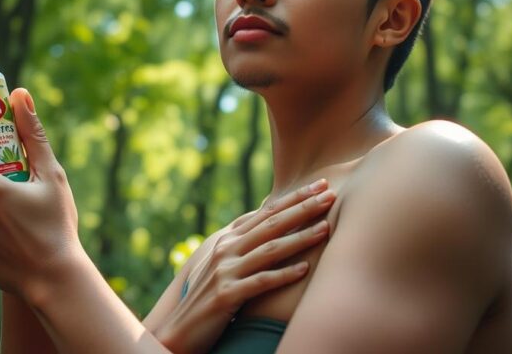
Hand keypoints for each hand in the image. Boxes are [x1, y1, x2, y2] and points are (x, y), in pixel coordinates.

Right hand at [156, 180, 334, 353]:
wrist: (181, 327)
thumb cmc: (209, 294)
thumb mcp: (224, 261)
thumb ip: (243, 240)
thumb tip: (266, 216)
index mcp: (228, 238)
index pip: (266, 211)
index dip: (294, 197)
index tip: (319, 185)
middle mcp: (226, 249)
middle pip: (272, 224)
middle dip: (303, 208)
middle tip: (330, 195)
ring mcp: (226, 271)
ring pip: (270, 249)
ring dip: (300, 238)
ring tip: (326, 228)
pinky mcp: (227, 295)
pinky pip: (261, 282)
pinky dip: (284, 275)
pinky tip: (305, 270)